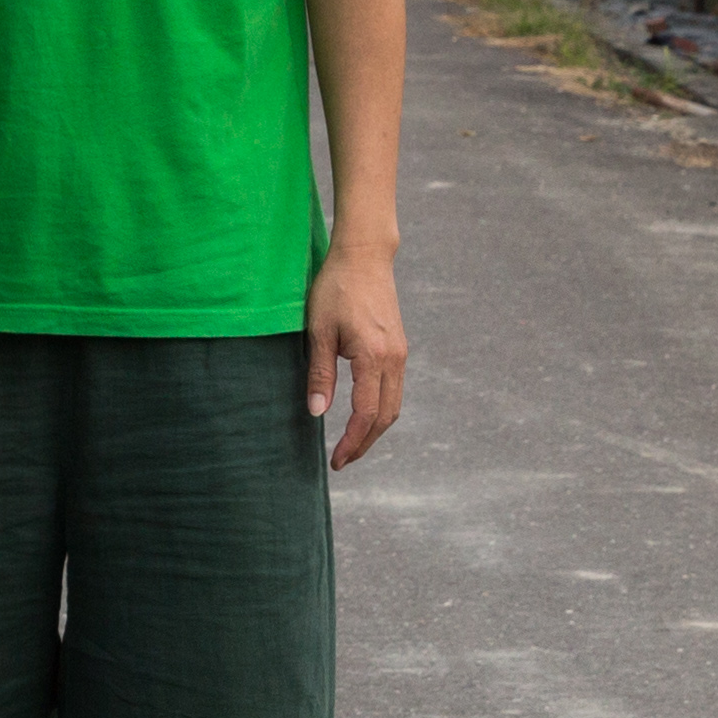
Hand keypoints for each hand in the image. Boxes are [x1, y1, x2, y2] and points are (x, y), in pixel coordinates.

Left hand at [305, 240, 407, 469]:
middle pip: (385, 416)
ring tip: (352, 444)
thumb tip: (317, 413)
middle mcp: (394, 358)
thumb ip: (319, 374)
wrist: (364, 256)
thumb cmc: (336, 288)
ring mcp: (401, 353)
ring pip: (394, 405)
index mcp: (373, 356)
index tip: (336, 461)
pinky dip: (380, 409)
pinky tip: (362, 415)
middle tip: (342, 460)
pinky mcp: (399, 347)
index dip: (351, 442)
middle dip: (365, 443)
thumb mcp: (318, 331)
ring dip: (375, 428)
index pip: (366, 414)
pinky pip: (394, 388)